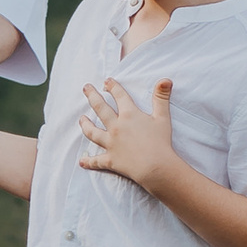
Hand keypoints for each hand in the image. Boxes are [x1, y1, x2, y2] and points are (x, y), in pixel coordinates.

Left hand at [79, 74, 177, 192]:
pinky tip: (81, 161)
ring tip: (81, 119)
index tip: (107, 81)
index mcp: (129, 115)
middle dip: (92, 96)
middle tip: (86, 88)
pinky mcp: (110, 160)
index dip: (113, 87)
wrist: (155, 167)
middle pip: (100, 108)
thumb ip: (161, 97)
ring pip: (92, 132)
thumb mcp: (162, 117)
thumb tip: (165, 80)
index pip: (119, 96)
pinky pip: (96, 161)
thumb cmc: (161, 142)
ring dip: (85, 125)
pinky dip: (88, 161)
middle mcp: (116, 127)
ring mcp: (111, 143)